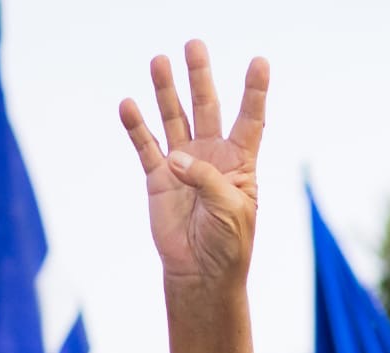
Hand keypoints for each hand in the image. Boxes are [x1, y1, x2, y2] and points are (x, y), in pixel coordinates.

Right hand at [120, 40, 268, 283]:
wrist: (201, 271)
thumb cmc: (228, 243)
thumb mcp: (230, 211)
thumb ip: (206, 180)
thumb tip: (176, 158)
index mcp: (240, 164)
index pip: (250, 120)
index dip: (255, 92)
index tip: (260, 61)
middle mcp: (211, 156)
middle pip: (207, 108)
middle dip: (200, 77)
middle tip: (195, 45)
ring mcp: (183, 164)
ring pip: (174, 118)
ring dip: (167, 91)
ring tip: (160, 61)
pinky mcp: (159, 178)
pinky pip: (145, 146)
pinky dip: (136, 126)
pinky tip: (129, 105)